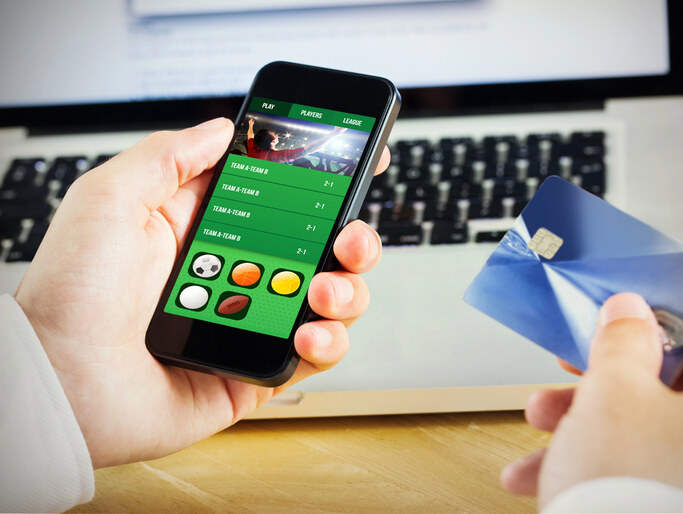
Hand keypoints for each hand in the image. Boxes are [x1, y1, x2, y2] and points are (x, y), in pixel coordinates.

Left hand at [14, 118, 390, 467]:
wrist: (61, 381)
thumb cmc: (73, 292)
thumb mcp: (111, 198)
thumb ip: (170, 154)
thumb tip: (224, 129)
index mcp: (211, 228)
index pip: (284, 197)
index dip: (324, 180)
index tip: (359, 160)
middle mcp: (239, 272)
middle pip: (322, 248)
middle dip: (353, 237)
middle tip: (349, 238)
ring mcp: (253, 321)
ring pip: (331, 300)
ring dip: (347, 290)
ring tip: (323, 291)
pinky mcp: (259, 371)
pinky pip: (316, 355)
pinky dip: (328, 342)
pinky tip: (307, 333)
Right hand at [501, 293, 682, 512]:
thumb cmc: (629, 493)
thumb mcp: (613, 394)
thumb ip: (623, 340)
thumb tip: (630, 310)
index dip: (664, 322)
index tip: (620, 322)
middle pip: (675, 388)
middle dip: (605, 381)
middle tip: (570, 374)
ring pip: (650, 434)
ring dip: (586, 426)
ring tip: (537, 431)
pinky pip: (645, 475)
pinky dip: (597, 467)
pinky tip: (540, 477)